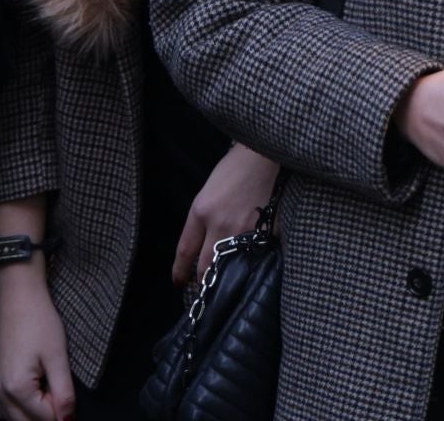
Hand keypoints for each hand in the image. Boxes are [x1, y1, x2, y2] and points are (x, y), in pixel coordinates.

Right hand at [0, 265, 74, 420]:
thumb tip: (67, 418)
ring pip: (11, 418)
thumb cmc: (37, 319)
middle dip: (46, 416)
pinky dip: (18, 409)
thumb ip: (63, 392)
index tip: (70, 398)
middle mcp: (0, 390)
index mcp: (16, 388)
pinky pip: (3, 406)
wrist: (16, 293)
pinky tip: (31, 399)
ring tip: (48, 398)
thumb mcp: (58, 356)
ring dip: (31, 416)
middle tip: (61, 400)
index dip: (63, 412)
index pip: (44, 418)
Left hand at [173, 144, 281, 285]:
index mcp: (201, 211)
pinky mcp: (265, 232)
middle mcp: (219, 224)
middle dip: (202, 280)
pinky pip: (253, 256)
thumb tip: (204, 245)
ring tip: (225, 283)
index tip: (178, 282)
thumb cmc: (235, 168)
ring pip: (229, 266)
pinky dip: (250, 263)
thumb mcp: (209, 192)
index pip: (185, 250)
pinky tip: (250, 266)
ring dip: (226, 275)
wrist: (264, 155)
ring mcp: (244, 230)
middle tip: (202, 288)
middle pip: (205, 265)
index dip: (179, 271)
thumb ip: (203, 219)